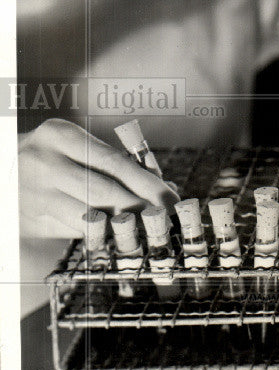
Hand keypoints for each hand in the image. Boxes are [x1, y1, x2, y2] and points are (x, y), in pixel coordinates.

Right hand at [18, 119, 178, 238]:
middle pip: (104, 190)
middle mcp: (44, 163)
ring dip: (124, 224)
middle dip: (141, 205)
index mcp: (60, 135)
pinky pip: (74, 230)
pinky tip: (120, 235)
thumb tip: (158, 182)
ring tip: (149, 226)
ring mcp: (34, 195)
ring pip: (90, 215)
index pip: (113, 161)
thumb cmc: (49, 153)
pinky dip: (101, 234)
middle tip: (166, 217)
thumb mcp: (73, 143)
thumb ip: (109, 160)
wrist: (1, 168)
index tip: (170, 195)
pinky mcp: (30, 221)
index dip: (146, 181)